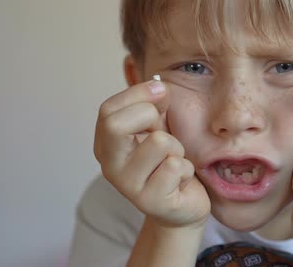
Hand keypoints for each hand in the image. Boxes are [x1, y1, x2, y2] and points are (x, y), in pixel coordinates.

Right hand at [93, 79, 209, 227]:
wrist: (183, 205)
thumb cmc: (168, 162)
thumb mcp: (158, 128)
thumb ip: (154, 106)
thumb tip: (159, 87)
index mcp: (106, 144)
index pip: (108, 109)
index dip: (138, 94)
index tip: (161, 93)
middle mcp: (110, 165)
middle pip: (115, 125)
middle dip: (150, 118)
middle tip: (163, 133)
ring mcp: (128, 186)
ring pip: (159, 143)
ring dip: (177, 148)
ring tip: (174, 161)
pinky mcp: (151, 202)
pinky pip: (176, 166)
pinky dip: (186, 168)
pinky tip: (180, 181)